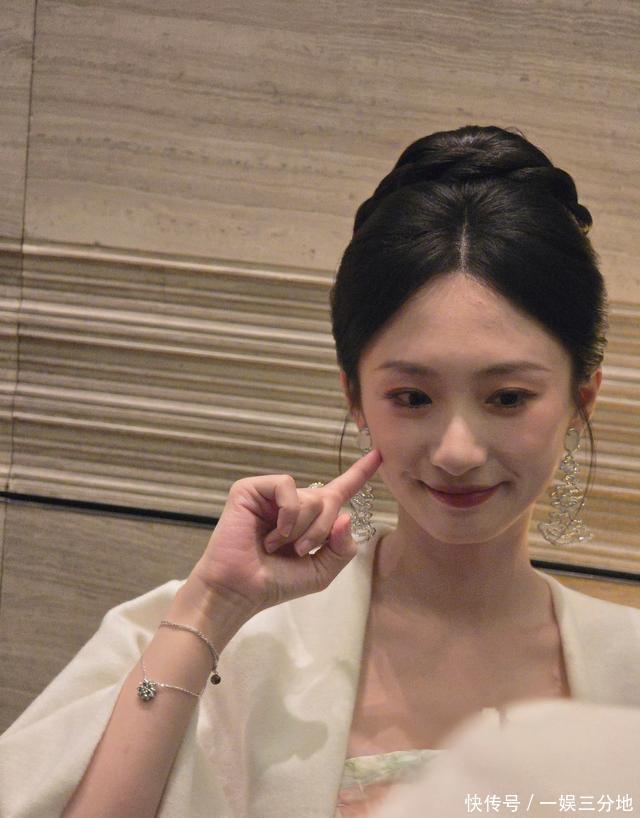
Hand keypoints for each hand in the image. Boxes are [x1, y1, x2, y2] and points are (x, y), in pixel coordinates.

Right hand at [186, 448, 381, 618]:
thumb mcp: (321, 571)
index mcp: (310, 518)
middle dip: (321, 531)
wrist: (241, 590)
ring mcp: (271, 494)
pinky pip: (286, 486)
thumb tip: (345, 516)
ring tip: (276, 545)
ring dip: (301, 528)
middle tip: (298, 552)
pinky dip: (287, 514)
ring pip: (310, 496)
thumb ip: (342, 548)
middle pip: (329, 500)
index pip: (341, 491)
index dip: (360, 473)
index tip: (379, 453)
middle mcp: (293, 502)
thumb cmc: (275, 582)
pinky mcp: (251, 489)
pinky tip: (272, 533)